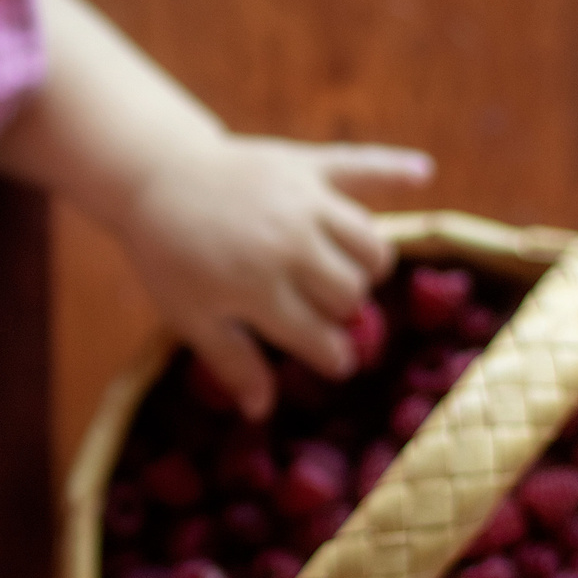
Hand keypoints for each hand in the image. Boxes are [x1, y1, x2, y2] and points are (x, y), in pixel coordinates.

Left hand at [119, 133, 433, 418]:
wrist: (156, 177)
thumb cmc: (170, 256)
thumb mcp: (190, 317)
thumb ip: (231, 361)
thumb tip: (262, 411)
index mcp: (259, 289)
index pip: (322, 340)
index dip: (332, 358)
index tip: (333, 362)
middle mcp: (291, 245)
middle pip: (352, 296)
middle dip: (343, 313)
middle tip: (323, 312)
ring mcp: (305, 201)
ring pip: (372, 247)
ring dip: (367, 267)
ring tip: (345, 273)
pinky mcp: (308, 165)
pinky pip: (363, 166)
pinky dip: (394, 167)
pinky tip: (422, 172)